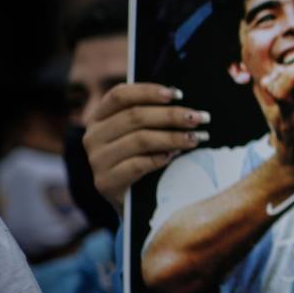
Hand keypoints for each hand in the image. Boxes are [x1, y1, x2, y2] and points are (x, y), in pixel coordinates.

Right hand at [83, 83, 211, 208]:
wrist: (131, 201)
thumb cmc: (142, 158)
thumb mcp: (142, 133)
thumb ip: (152, 116)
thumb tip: (182, 99)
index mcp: (99, 117)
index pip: (120, 95)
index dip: (149, 91)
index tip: (178, 94)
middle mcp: (93, 136)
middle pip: (134, 117)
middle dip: (172, 115)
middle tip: (200, 118)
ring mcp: (97, 160)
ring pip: (139, 139)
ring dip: (173, 137)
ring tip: (196, 138)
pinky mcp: (105, 182)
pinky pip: (136, 165)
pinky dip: (159, 158)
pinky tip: (174, 156)